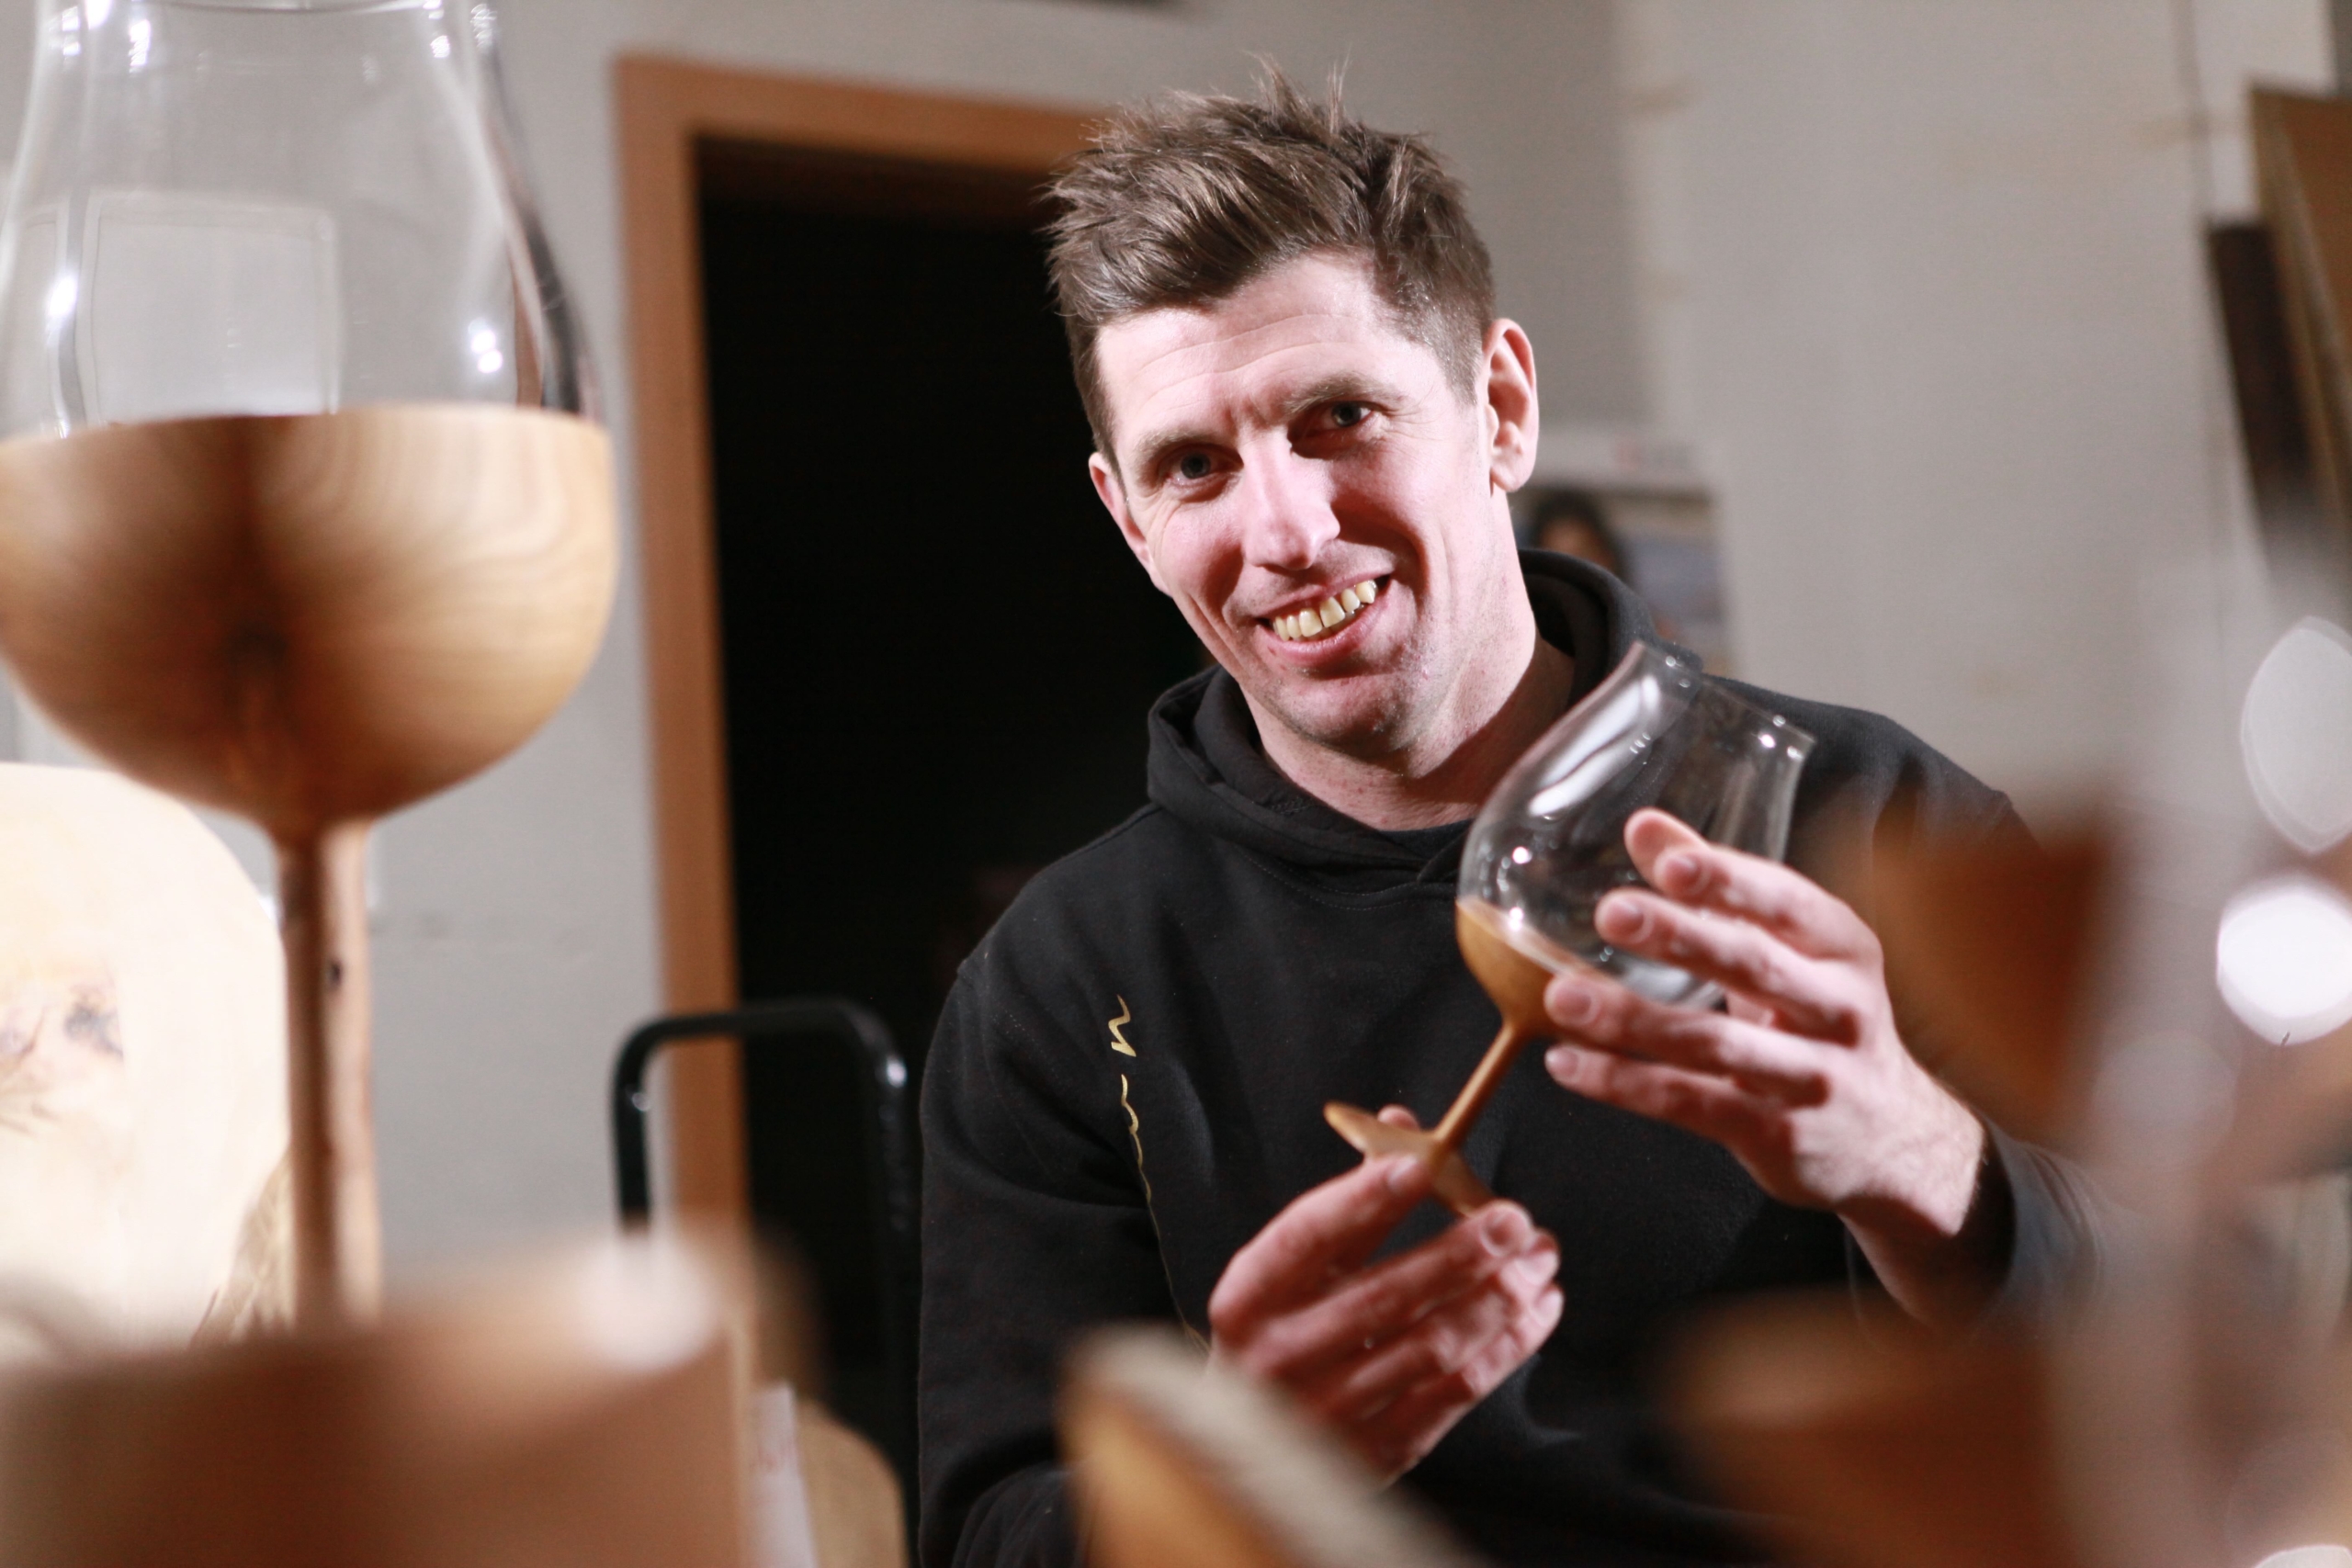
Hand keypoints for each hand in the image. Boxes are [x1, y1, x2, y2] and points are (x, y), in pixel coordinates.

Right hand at [1207, 1113, 1562, 1478]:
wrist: (1257, 1451)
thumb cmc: (1283, 1336)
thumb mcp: (1291, 1272)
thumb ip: (1347, 1203)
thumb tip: (1404, 1129)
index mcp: (1248, 1299)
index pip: (1307, 1237)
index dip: (1364, 1198)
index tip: (1421, 1165)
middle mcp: (1280, 1357)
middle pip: (1384, 1296)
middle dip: (1460, 1252)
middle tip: (1513, 1219)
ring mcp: (1330, 1412)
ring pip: (1433, 1346)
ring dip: (1498, 1297)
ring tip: (1537, 1259)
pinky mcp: (1380, 1452)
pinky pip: (1456, 1393)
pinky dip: (1506, 1346)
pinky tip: (1535, 1310)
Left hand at [1541, 809, 2000, 1322]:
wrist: (1893, 1141)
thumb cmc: (1821, 1020)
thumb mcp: (1791, 950)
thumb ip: (1718, 885)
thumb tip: (1644, 826)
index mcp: (1843, 948)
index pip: (1787, 901)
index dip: (1730, 880)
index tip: (1670, 862)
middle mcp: (1841, 1009)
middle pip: (1755, 965)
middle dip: (1681, 936)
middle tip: (1611, 913)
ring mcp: (1814, 1078)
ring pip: (1715, 1045)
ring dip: (1633, 1020)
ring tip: (1563, 998)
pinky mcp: (1781, 1138)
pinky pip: (1693, 1106)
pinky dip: (1626, 1085)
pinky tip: (1568, 1063)